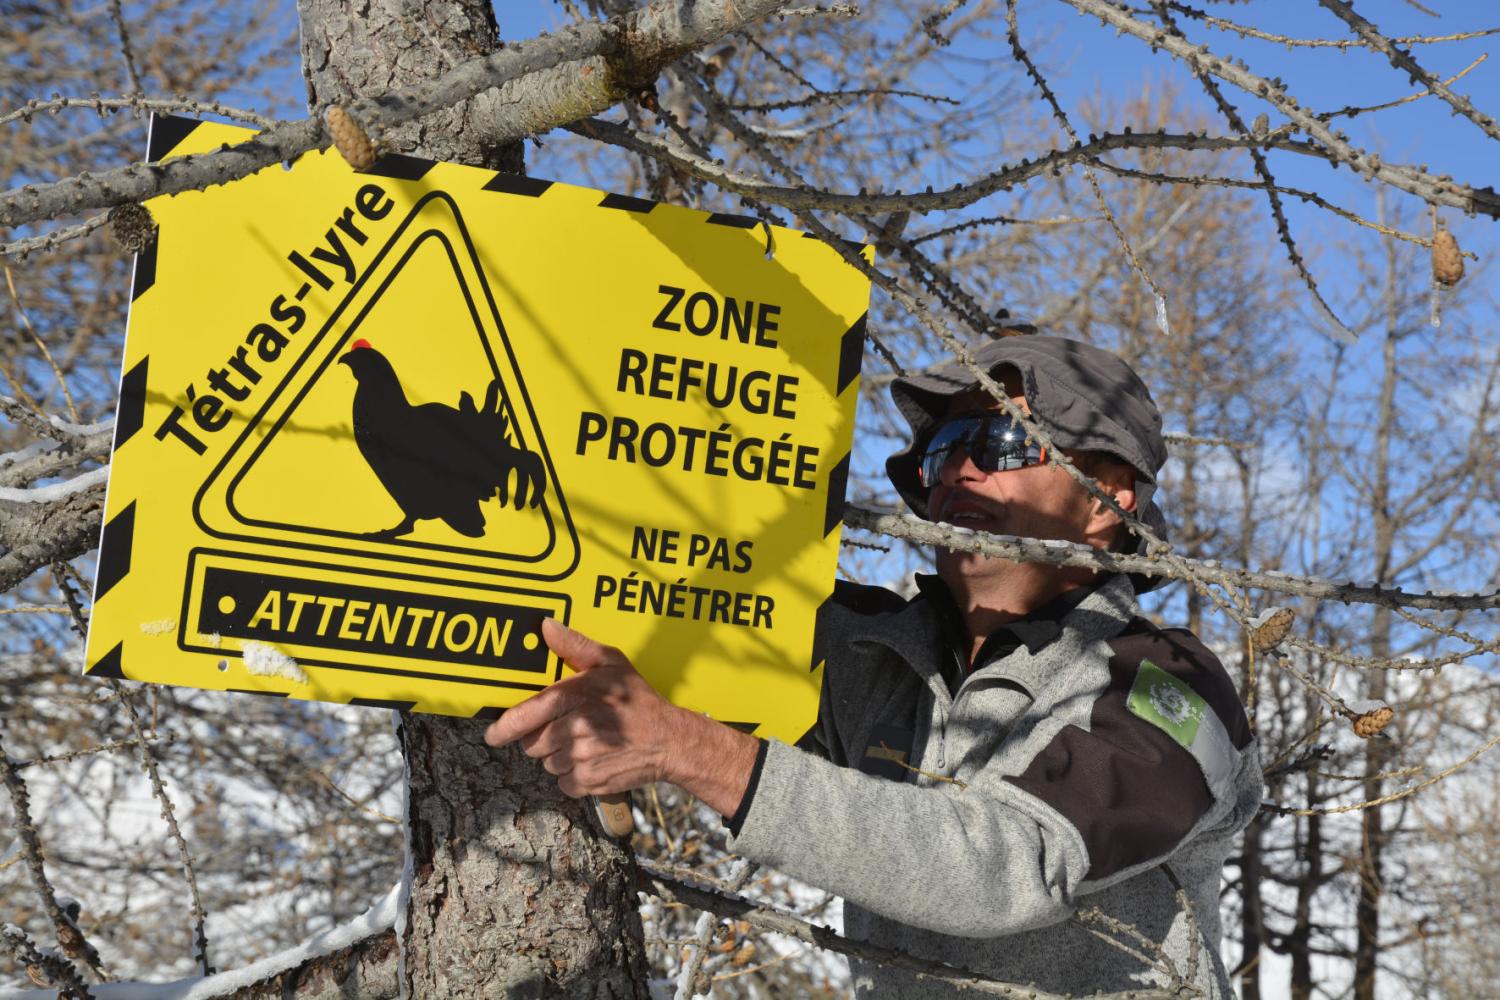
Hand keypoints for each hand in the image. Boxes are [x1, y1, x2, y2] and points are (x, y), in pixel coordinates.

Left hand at [484, 619, 759, 815]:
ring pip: (547, 762)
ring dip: (559, 754)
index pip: (525, 716)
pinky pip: (564, 781)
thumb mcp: (611, 663)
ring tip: (586, 741)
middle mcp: (575, 728)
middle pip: (532, 743)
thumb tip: (546, 627)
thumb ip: (576, 646)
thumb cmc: (638, 700)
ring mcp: (581, 757)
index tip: (494, 734)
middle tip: (567, 727)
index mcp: (574, 696)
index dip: (504, 728)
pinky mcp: (589, 781)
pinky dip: (573, 774)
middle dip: (542, 736)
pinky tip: (593, 759)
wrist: (670, 740)